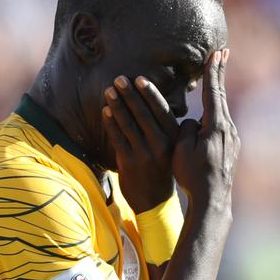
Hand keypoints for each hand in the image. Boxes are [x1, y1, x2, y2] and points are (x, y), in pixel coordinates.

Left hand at [102, 75, 178, 212]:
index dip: (150, 94)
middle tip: (119, 78)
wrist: (154, 200)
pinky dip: (111, 123)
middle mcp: (160, 145)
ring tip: (109, 91)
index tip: (139, 79)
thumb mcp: (171, 147)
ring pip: (128, 124)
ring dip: (117, 105)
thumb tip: (153, 99)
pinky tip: (105, 111)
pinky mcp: (128, 162)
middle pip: (143, 114)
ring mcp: (144, 154)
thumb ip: (164, 127)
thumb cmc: (162, 167)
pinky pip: (117, 138)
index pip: (161, 111)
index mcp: (173, 139)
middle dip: (130, 94)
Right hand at [172, 49, 239, 209]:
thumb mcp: (181, 150)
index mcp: (216, 126)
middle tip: (224, 51)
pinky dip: (217, 109)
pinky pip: (221, 122)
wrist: (213, 199)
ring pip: (222, 110)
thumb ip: (187, 129)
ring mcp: (232, 138)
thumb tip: (193, 122)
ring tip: (216, 76)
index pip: (213, 92)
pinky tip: (213, 111)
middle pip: (222, 95)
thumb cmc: (193, 175)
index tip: (215, 53)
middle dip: (220, 72)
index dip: (212, 71)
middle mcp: (228, 129)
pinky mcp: (231, 147)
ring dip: (217, 92)